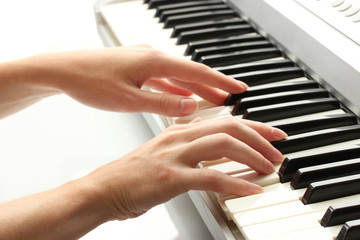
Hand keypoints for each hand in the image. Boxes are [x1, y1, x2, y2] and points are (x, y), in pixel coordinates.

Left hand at [29, 45, 247, 116]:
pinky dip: (176, 89)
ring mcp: (144, 62)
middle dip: (213, 85)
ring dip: (196, 88)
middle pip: (190, 73)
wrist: (62, 71)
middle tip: (232, 95)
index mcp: (154, 62)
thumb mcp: (128, 100)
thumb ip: (162, 104)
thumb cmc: (90, 82)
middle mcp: (152, 57)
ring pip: (178, 77)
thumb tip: (192, 107)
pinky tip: (182, 97)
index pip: (196, 72)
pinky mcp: (135, 68)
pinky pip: (163, 80)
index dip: (220, 82)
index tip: (238, 89)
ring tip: (213, 99)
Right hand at [84, 118, 286, 219]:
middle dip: (259, 137)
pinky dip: (235, 182)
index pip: (224, 121)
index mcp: (179, 131)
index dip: (253, 126)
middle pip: (229, 127)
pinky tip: (252, 190)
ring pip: (223, 146)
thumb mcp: (161, 149)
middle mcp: (180, 137)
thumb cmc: (133, 173)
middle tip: (278, 151)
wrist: (105, 188)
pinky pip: (210, 177)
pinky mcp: (171, 178)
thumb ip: (184, 138)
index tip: (274, 134)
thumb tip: (204, 130)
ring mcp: (175, 156)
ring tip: (270, 168)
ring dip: (252, 156)